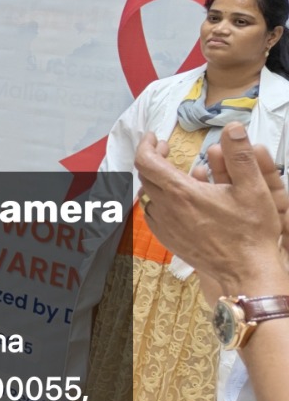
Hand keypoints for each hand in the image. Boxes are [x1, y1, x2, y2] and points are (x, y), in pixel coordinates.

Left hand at [136, 123, 288, 298]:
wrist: (246, 272)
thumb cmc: (251, 232)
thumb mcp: (254, 188)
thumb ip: (241, 155)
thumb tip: (232, 128)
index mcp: (182, 193)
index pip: (146, 162)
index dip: (146, 145)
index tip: (155, 137)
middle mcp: (167, 209)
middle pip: (146, 176)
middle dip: (154, 159)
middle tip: (167, 150)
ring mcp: (165, 226)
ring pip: (149, 196)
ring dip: (157, 181)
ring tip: (175, 174)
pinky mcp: (168, 240)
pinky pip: (154, 214)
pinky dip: (160, 201)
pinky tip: (178, 200)